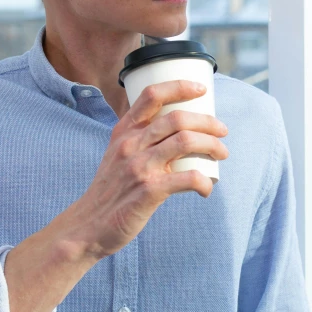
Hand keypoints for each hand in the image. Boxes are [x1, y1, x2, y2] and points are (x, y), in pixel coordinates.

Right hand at [67, 79, 228, 259]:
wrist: (89, 225)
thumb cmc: (109, 191)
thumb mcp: (117, 155)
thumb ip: (139, 141)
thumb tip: (176, 132)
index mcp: (124, 132)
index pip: (152, 95)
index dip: (180, 86)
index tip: (201, 90)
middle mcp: (130, 145)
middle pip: (177, 118)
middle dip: (208, 122)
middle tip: (222, 132)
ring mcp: (139, 167)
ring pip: (186, 141)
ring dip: (212, 145)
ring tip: (222, 154)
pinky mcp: (149, 191)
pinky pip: (188, 178)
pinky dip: (204, 182)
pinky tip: (206, 188)